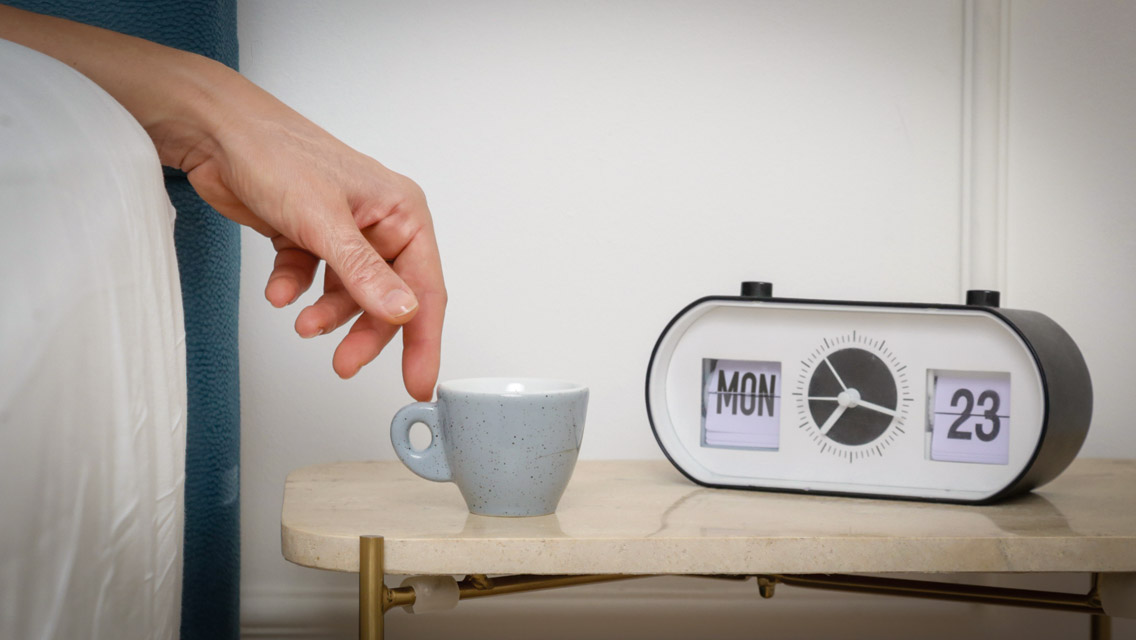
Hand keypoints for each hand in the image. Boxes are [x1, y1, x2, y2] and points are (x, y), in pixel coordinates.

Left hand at [170, 78, 445, 399]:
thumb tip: (403, 311)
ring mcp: (344, 232)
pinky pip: (313, 279)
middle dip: (366, 332)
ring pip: (349, 294)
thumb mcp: (325, 221)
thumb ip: (364, 273)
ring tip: (304, 325)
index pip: (425, 288)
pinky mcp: (310, 238)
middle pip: (387, 298)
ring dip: (326, 314)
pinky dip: (296, 289)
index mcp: (402, 212)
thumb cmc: (275, 152)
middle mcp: (379, 223)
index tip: (418, 381)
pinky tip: (279, 289)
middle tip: (346, 363)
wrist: (215, 133)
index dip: (423, 339)